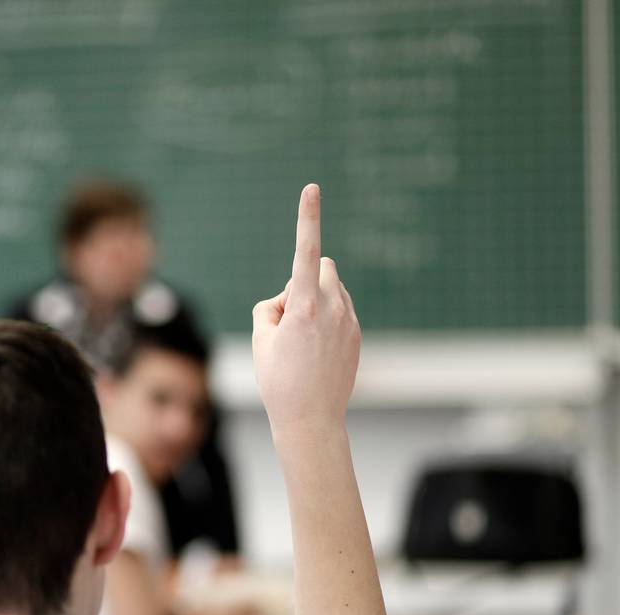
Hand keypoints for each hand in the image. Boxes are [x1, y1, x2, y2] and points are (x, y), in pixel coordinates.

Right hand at [252, 184, 359, 441]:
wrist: (311, 420)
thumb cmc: (278, 380)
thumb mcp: (261, 338)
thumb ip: (272, 305)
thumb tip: (290, 297)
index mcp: (303, 307)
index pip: (304, 251)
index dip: (307, 218)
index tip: (312, 188)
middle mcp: (332, 307)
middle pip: (321, 265)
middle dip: (304, 277)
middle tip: (286, 317)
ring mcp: (349, 320)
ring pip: (331, 287)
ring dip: (315, 299)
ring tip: (302, 340)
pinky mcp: (357, 333)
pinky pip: (340, 310)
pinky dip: (326, 318)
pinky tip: (316, 351)